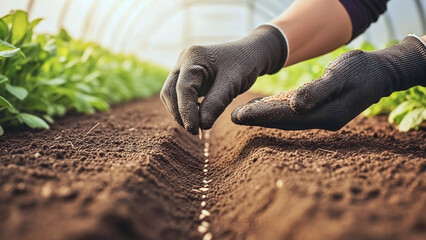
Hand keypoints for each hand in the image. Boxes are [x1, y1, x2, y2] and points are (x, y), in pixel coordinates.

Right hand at [160, 25, 287, 133]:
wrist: (249, 54)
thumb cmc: (244, 64)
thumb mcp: (233, 83)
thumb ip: (217, 102)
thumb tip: (201, 125)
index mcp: (193, 57)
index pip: (183, 88)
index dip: (186, 111)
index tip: (194, 130)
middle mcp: (183, 60)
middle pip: (170, 92)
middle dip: (180, 113)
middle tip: (195, 131)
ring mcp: (182, 68)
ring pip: (170, 95)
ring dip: (180, 112)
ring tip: (197, 126)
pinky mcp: (185, 77)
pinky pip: (177, 95)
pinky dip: (185, 108)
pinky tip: (198, 117)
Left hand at [232, 36, 425, 130]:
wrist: (381, 73)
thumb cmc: (361, 71)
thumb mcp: (340, 76)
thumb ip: (317, 91)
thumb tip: (294, 106)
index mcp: (326, 115)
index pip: (286, 118)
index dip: (261, 117)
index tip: (239, 116)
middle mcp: (322, 120)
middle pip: (283, 122)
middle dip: (258, 120)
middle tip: (234, 117)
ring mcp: (322, 117)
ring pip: (287, 119)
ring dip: (265, 116)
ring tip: (243, 114)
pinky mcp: (321, 110)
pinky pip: (295, 113)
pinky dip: (278, 110)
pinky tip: (264, 107)